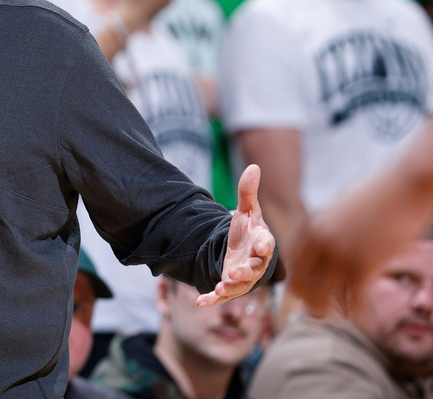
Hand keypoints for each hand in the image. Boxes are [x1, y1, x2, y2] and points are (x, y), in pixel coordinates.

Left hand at [197, 164, 275, 305]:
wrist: (241, 250)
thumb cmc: (248, 231)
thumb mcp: (247, 211)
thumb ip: (248, 192)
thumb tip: (253, 166)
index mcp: (262, 245)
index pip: (266, 246)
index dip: (264, 246)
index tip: (262, 245)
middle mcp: (255, 265)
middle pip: (254, 271)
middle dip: (245, 272)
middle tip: (235, 272)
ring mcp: (242, 278)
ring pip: (239, 287)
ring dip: (230, 288)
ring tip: (220, 288)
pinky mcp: (229, 286)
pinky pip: (221, 296)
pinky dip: (212, 300)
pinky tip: (201, 301)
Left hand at [289, 122, 432, 315]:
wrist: (407, 183)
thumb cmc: (377, 194)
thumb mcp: (341, 208)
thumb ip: (326, 226)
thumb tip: (320, 239)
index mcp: (312, 226)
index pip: (292, 264)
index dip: (296, 283)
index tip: (303, 295)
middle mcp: (320, 241)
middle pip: (301, 284)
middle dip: (310, 302)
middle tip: (322, 312)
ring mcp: (342, 252)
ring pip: (324, 297)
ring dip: (335, 311)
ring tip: (345, 317)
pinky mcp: (367, 262)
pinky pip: (355, 299)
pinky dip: (359, 313)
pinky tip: (365, 319)